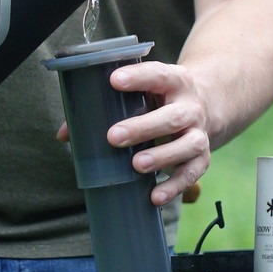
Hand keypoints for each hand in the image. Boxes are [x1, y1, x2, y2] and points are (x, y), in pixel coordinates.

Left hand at [56, 61, 210, 205]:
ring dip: (162, 156)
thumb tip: (64, 135)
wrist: (208, 106)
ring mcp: (199, 133)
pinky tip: (154, 196)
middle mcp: (191, 107)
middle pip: (172, 116)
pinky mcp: (202, 158)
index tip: (113, 81)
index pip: (158, 75)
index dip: (138, 77)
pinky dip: (174, 187)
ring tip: (136, 164)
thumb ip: (105, 107)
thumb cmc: (161, 99)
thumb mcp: (144, 92)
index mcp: (175, 82)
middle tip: (113, 136)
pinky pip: (191, 173)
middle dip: (143, 127)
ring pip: (187, 145)